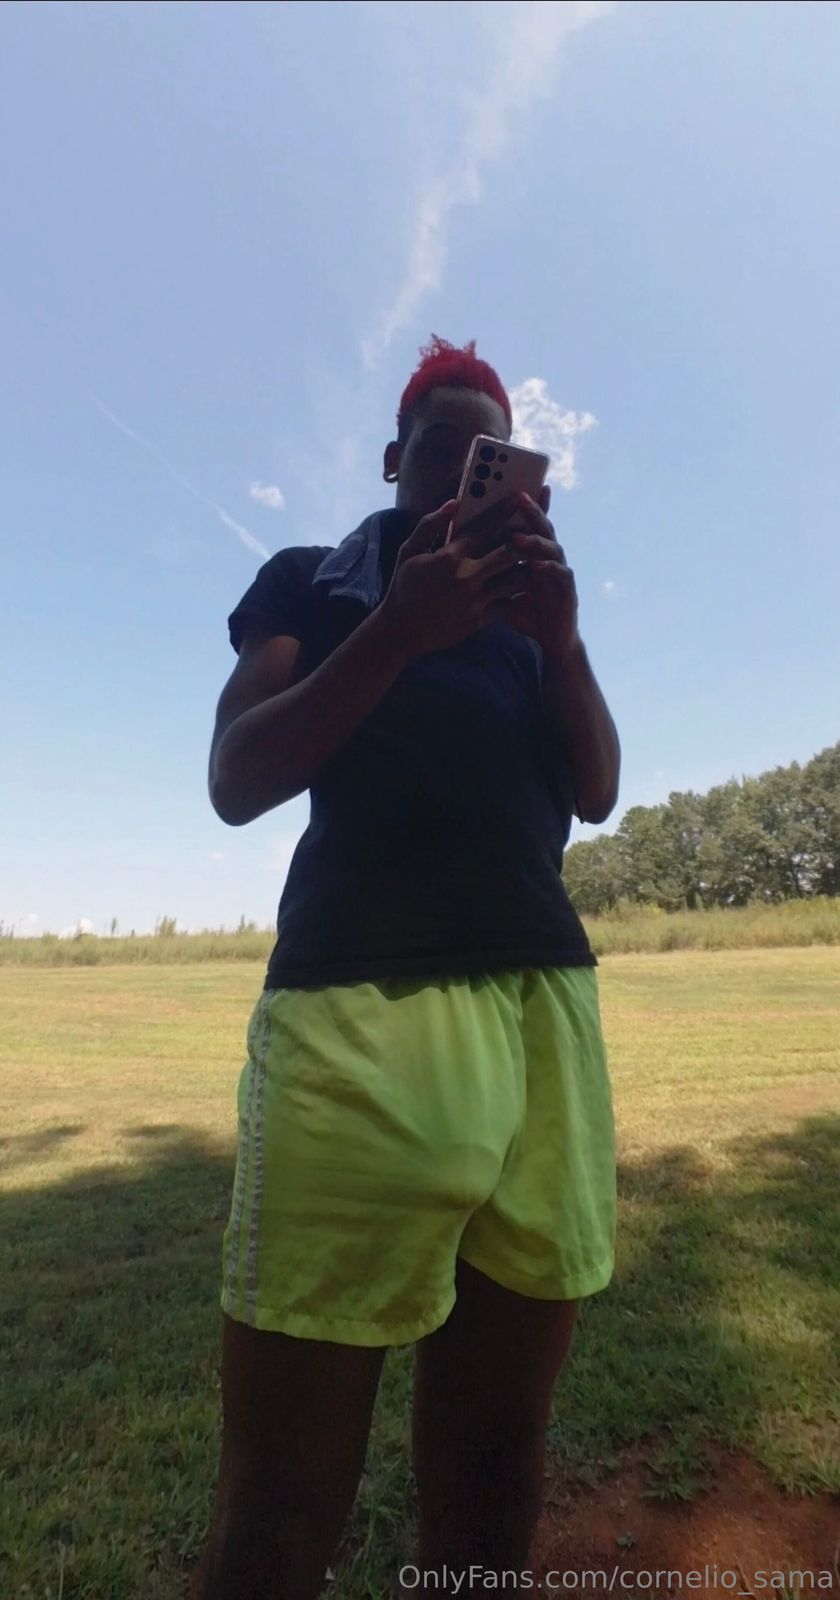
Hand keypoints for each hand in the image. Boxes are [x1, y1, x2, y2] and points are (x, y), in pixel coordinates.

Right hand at [378, 499, 530, 659]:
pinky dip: (519, 595)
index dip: (503, 512)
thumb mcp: (408, 552)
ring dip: (527, 567)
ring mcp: (475, 599)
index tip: (518, 500)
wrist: (400, 631)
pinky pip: (508, 604)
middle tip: (537, 529)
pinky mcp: (479, 620)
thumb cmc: (403, 587)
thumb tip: (453, 503)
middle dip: (525, 539)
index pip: (484, 528)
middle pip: (508, 552)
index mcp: (450, 556)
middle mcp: (466, 576)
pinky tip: (529, 587)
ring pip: (514, 578)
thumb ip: (429, 525)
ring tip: (540, 557)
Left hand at [497, 486, 580, 660]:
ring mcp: (559, 570)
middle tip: (518, 497)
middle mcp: (548, 556)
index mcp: (533, 553)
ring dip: (535, 540)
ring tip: (517, 536)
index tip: (510, 486)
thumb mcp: (502, 588)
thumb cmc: (524, 611)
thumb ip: (489, 569)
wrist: (551, 638)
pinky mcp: (567, 588)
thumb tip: (458, 555)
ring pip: (551, 546)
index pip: (527, 523)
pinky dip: (548, 568)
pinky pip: (560, 573)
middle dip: (532, 511)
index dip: (523, 505)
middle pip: (541, 527)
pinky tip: (536, 565)